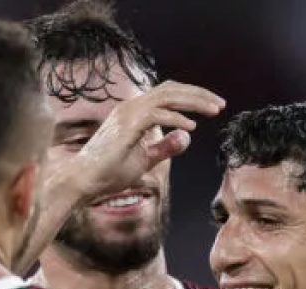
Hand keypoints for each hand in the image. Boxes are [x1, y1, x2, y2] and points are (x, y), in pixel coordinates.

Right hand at [57, 81, 224, 200]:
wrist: (84, 182)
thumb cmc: (109, 173)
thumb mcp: (145, 159)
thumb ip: (165, 147)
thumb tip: (187, 137)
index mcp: (134, 111)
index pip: (168, 93)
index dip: (192, 96)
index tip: (213, 108)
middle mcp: (131, 106)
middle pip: (171, 89)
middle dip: (199, 94)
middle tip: (220, 104)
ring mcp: (128, 113)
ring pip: (167, 96)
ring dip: (193, 101)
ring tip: (213, 111)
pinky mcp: (127, 125)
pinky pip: (158, 114)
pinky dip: (177, 119)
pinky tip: (191, 128)